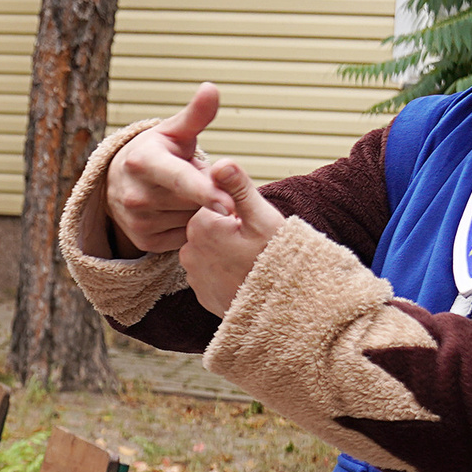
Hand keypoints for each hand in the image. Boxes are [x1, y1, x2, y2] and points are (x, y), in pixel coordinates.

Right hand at [104, 82, 255, 254]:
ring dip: (197, 208)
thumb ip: (197, 114)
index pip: (181, 179)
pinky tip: (175, 210)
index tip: (230, 204)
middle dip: (205, 190)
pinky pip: (184, 236)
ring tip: (180, 193)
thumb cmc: (157, 151)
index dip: (207, 191)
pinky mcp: (143, 241)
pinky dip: (187, 224)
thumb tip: (211, 88)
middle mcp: (135, 195)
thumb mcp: (175, 131)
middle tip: (193, 177)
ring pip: (191, 220)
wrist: (119, 180)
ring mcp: (137, 221)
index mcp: (143, 162)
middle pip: (193, 201)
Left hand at [178, 174, 286, 316]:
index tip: (253, 226)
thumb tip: (219, 162)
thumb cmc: (277, 259)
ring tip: (251, 262)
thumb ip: (239, 188)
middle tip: (255, 245)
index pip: (214, 204)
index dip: (237, 212)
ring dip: (226, 251)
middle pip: (210, 227)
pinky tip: (244, 277)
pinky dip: (225, 272)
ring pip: (210, 250)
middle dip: (230, 231)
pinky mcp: (201, 293)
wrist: (283, 309)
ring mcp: (193, 275)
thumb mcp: (261, 218)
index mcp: (201, 225)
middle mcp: (189, 250)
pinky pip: (211, 273)